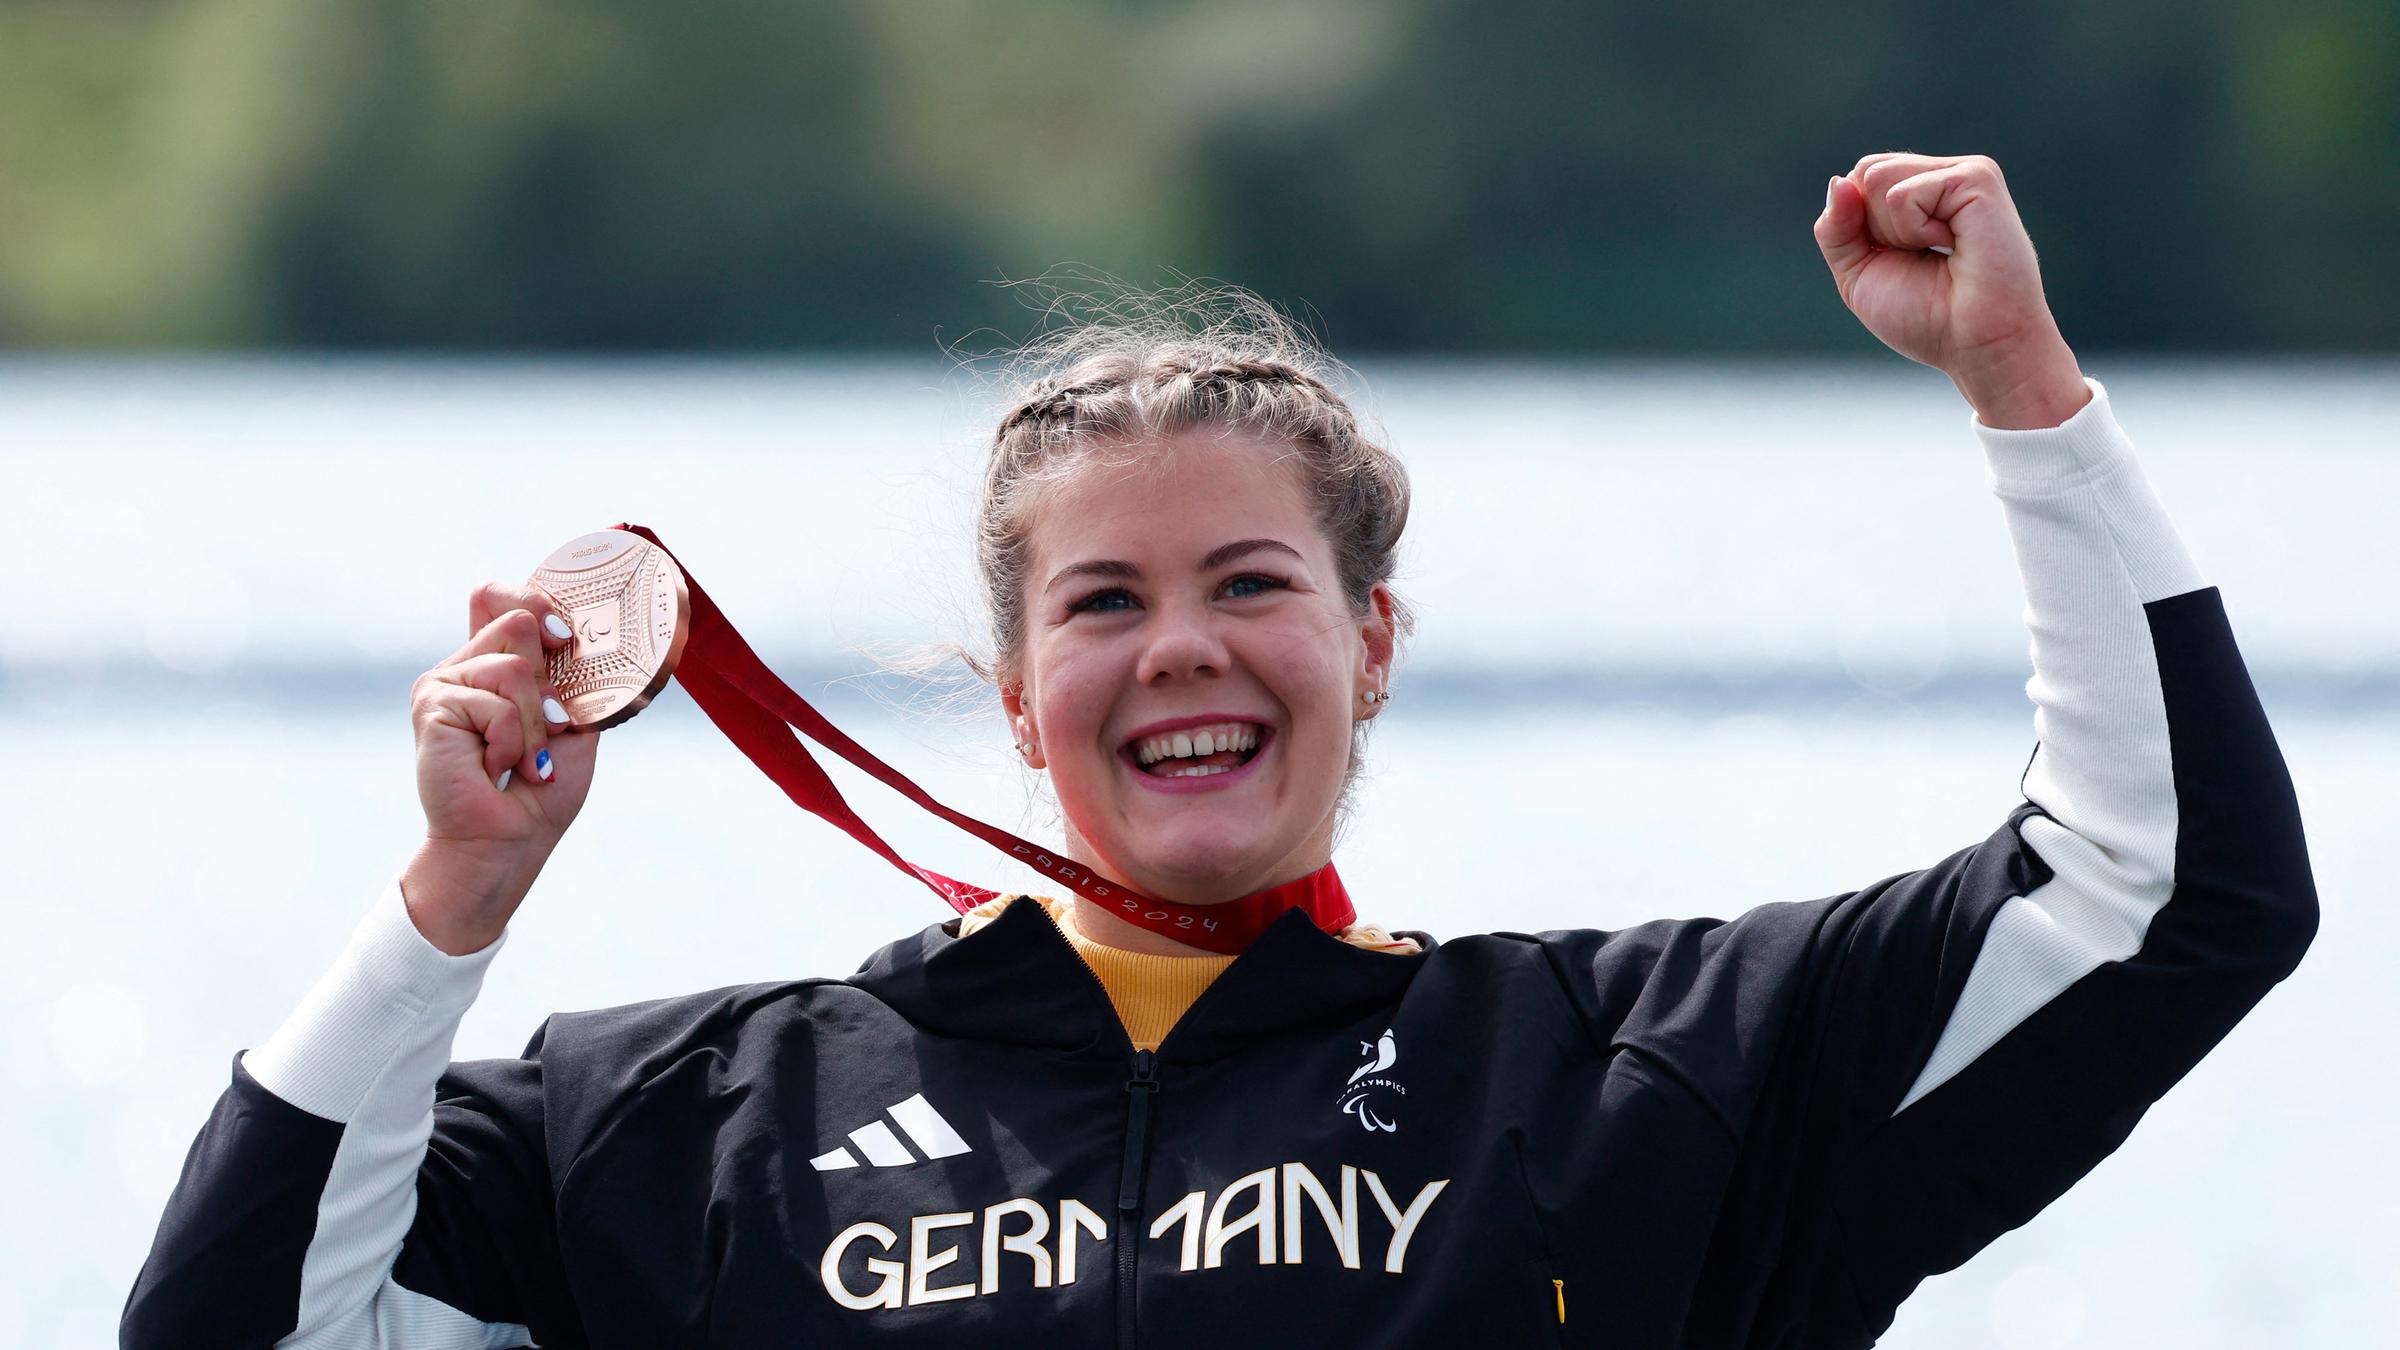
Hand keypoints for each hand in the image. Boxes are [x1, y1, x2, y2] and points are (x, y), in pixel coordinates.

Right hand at [403, 582, 602, 951]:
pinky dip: (515, 742)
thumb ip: (569, 676)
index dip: (538, 600)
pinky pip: (499, 706)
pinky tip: (497, 768)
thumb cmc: (542, 787)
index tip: (566, 637)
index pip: (501, 597)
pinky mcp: (432, 704)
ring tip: (523, 758)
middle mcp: (467, 664)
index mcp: (497, 662)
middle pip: (518, 619)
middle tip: (547, 728)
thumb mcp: (572, 722)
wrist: (509, 840)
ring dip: (536, 722)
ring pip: (516, 666)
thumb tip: (573, 632)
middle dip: (550, 682)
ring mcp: (445, 681)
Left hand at [1813, 152, 2090, 428]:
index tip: (1900, 261)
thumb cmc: (1929, 318)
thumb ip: (1836, 229)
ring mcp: (1963, 173)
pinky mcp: (1977, 177)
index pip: (1858, 180)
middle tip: (1921, 258)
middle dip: (1874, 228)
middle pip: (1865, 171)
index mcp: (1921, 193)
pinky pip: (1902, 195)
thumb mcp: (1860, 273)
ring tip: (1939, 251)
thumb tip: (1838, 180)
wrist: (1981, 349)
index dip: (1858, 227)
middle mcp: (1944, 176)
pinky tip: (1955, 246)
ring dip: (1894, 232)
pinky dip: (1913, 231)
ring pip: (1876, 177)